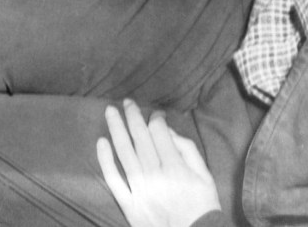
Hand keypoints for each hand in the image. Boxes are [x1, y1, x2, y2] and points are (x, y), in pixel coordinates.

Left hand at [96, 100, 220, 226]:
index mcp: (175, 167)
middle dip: (132, 116)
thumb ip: (187, 149)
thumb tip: (167, 130)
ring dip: (116, 129)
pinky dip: (105, 160)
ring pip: (124, 153)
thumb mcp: (205, 175)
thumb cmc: (202, 206)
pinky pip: (113, 179)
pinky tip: (101, 142)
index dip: (156, 117)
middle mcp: (155, 175)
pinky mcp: (129, 204)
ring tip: (109, 112)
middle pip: (139, 137)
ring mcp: (140, 190)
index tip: (156, 113)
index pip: (158, 132)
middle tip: (127, 102)